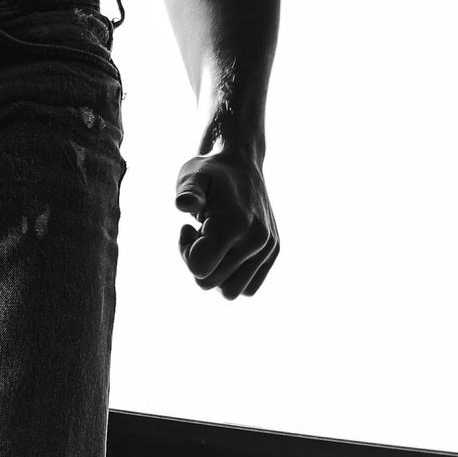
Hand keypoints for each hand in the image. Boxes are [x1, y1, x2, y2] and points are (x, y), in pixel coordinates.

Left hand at [176, 144, 277, 297]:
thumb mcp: (192, 175)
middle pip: (210, 283)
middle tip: (199, 234)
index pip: (199, 268)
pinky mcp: (273, 253)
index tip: (188, 229)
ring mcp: (267, 248)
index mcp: (236, 223)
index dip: (185, 252)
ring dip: (216, 273)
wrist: (242, 164)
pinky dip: (233, 277)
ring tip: (215, 245)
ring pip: (231, 292)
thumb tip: (184, 204)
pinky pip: (249, 288)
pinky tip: (227, 251)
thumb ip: (187, 191)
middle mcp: (256, 240)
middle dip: (197, 262)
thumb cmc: (210, 172)